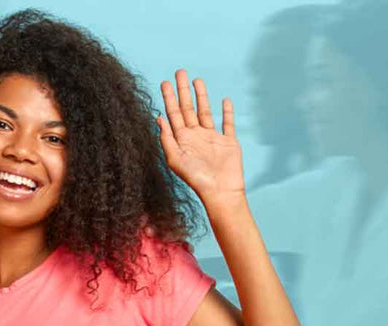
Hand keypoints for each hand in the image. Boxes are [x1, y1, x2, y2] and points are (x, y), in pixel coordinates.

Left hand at [157, 69, 244, 204]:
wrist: (220, 191)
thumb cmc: (196, 179)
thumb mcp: (175, 159)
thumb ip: (167, 138)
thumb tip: (158, 118)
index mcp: (182, 139)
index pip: (173, 114)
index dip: (169, 98)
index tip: (165, 82)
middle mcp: (196, 136)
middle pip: (188, 108)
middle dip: (183, 90)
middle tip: (179, 72)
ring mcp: (212, 138)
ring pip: (205, 111)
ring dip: (202, 96)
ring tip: (197, 80)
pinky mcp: (229, 141)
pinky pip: (228, 123)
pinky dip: (227, 112)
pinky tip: (224, 100)